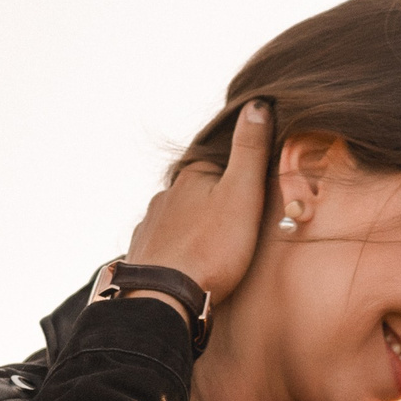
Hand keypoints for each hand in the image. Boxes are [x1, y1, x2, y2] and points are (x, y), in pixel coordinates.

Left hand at [125, 100, 272, 308]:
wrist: (165, 298)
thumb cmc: (211, 248)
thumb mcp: (243, 194)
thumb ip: (250, 150)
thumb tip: (256, 103)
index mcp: (192, 175)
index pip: (221, 165)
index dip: (241, 179)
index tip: (256, 198)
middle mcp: (166, 194)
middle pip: (199, 192)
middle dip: (217, 205)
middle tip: (242, 229)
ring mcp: (150, 223)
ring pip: (180, 218)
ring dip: (197, 228)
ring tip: (218, 250)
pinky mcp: (143, 252)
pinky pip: (166, 245)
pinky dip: (180, 250)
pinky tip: (191, 264)